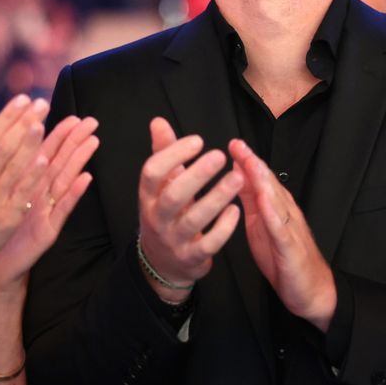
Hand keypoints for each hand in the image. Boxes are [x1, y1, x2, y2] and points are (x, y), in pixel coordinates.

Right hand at [0, 95, 50, 272]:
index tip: (23, 99)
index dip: (7, 116)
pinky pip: (21, 193)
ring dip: (29, 144)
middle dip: (22, 123)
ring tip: (42, 122)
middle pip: (3, 147)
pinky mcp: (7, 218)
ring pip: (13, 167)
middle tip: (41, 104)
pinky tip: (44, 159)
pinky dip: (32, 176)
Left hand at [0, 115, 98, 292]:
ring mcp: (48, 211)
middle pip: (60, 162)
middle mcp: (42, 194)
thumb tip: (3, 139)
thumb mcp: (1, 193)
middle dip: (75, 141)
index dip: (58, 134)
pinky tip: (86, 178)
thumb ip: (4, 166)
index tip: (72, 115)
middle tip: (91, 121)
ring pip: (65, 180)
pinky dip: (74, 194)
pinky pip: (62, 209)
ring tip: (93, 141)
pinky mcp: (49, 230)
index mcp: (29, 183)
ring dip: (80, 161)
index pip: (45, 153)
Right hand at [137, 118, 242, 301]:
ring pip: (194, 220)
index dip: (172, 155)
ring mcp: (174, 239)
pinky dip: (223, 227)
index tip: (197, 140)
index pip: (151, 172)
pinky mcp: (191, 257)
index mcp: (148, 196)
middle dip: (197, 175)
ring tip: (237, 178)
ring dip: (217, 198)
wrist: (163, 263)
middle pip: (173, 196)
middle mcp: (157, 218)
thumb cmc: (166, 214)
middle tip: (220, 155)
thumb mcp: (160, 186)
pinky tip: (236, 209)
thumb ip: (162, 153)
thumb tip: (158, 121)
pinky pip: (208, 244)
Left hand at [230, 139, 335, 331]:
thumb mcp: (260, 226)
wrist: (311, 290)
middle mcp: (285, 213)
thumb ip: (251, 203)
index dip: (248, 161)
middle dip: (253, 162)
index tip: (233, 144)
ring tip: (249, 162)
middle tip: (238, 144)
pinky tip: (263, 201)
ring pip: (276, 200)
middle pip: (269, 183)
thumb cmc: (284, 259)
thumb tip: (237, 178)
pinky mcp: (291, 248)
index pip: (261, 180)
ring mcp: (290, 228)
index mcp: (275, 208)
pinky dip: (273, 213)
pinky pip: (281, 228)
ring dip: (262, 180)